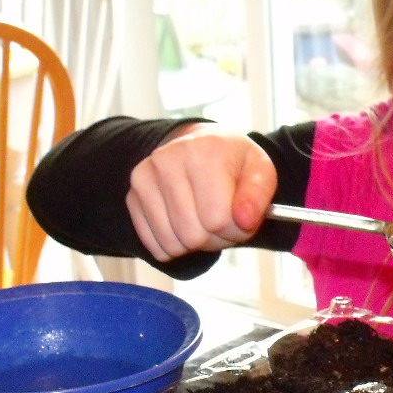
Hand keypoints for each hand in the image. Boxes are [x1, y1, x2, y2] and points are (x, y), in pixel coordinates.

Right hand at [125, 122, 277, 260]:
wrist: (202, 146)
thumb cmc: (233, 163)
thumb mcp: (260, 171)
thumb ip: (258, 196)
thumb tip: (244, 220)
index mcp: (204, 152)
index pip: (218, 219)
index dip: (236, 229)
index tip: (241, 217)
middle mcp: (168, 160)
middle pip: (193, 235)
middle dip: (215, 238)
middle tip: (222, 220)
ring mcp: (145, 177)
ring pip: (172, 243)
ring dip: (194, 244)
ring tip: (204, 220)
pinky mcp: (132, 195)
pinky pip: (154, 245)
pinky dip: (174, 246)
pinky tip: (185, 225)